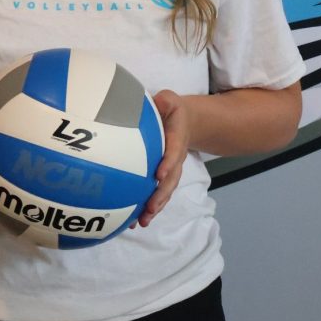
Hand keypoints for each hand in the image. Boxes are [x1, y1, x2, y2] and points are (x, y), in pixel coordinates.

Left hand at [136, 89, 190, 227]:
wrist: (185, 122)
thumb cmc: (171, 110)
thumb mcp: (170, 99)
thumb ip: (165, 101)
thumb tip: (157, 102)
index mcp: (177, 139)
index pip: (174, 152)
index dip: (168, 163)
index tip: (159, 175)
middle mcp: (175, 158)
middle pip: (171, 180)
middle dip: (160, 195)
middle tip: (149, 208)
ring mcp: (171, 169)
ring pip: (165, 191)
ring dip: (155, 206)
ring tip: (142, 221)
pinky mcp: (163, 176)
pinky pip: (158, 193)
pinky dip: (149, 207)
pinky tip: (135, 220)